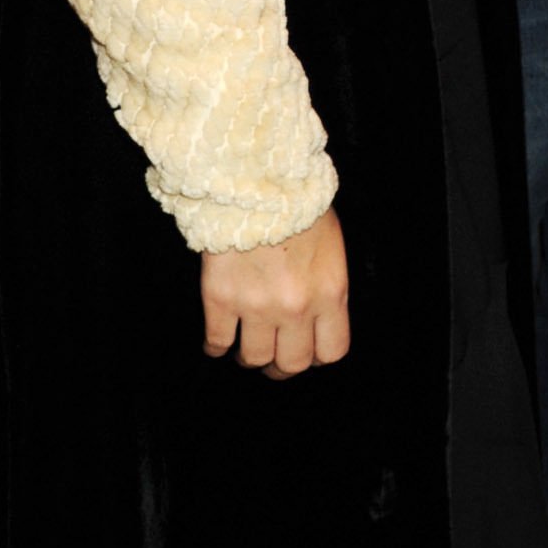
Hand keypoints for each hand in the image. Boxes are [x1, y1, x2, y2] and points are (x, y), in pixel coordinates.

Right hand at [202, 207, 350, 376]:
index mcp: (330, 293)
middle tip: (274, 361)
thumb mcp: (331, 245)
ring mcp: (257, 306)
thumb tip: (318, 311)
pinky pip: (217, 341)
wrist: (257, 180)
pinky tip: (217, 344)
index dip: (317, 356)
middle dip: (283, 367)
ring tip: (245, 349)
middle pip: (293, 363)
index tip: (307, 352)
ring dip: (250, 358)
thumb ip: (326, 284)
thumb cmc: (298, 204)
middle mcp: (297, 308)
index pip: (331, 351)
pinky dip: (216, 347)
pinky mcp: (221, 298)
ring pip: (255, 357)